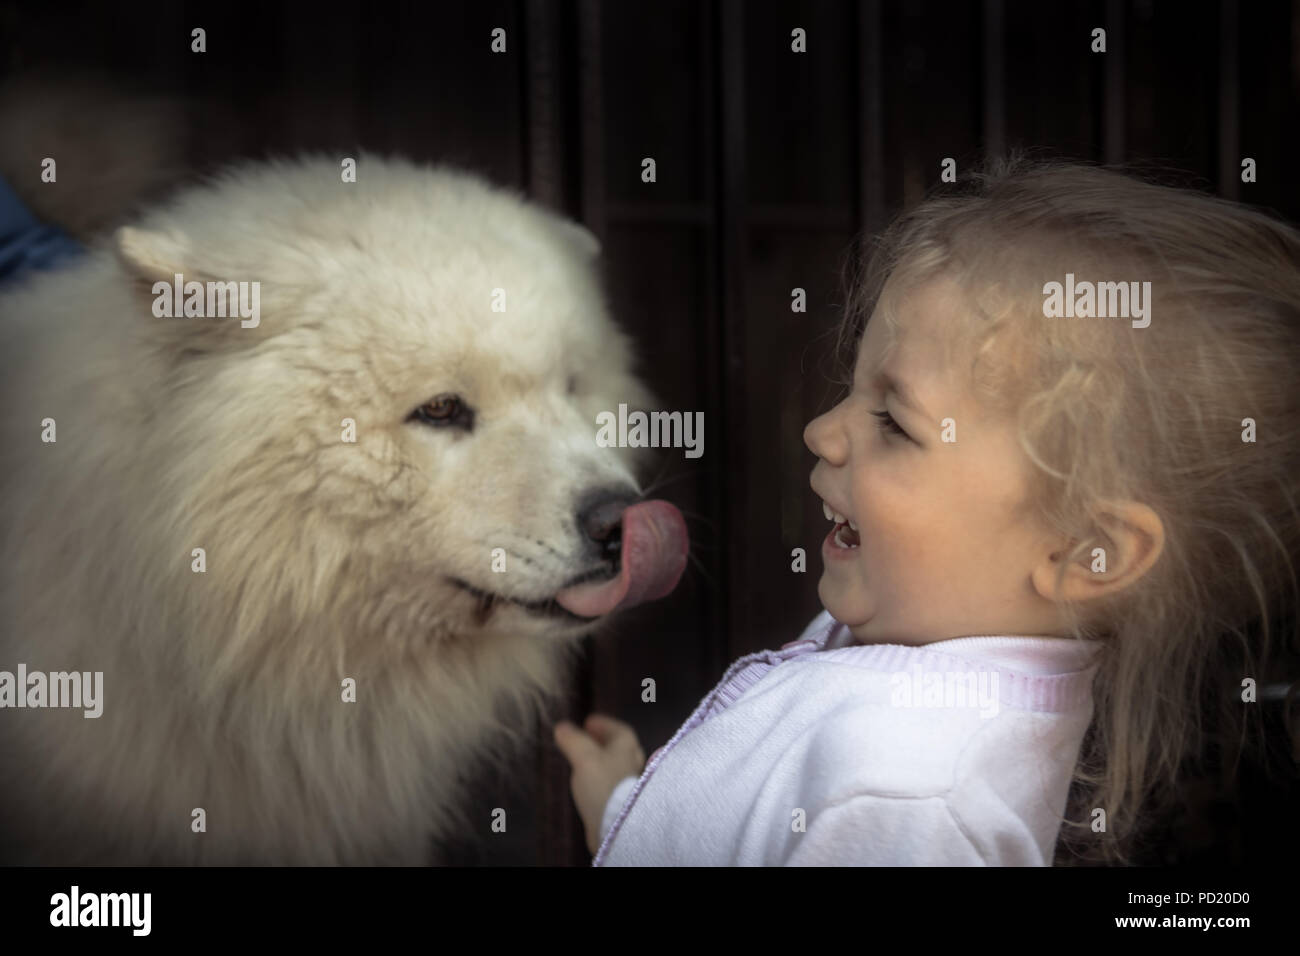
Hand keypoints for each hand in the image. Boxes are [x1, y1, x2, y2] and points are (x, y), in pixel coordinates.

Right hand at [553, 714, 646, 855]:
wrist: (616, 824)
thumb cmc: (602, 783)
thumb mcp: (584, 756)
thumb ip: (573, 740)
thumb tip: (562, 726)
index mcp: (628, 745)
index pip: (617, 728)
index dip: (602, 724)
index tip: (587, 722)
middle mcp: (633, 761)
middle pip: (617, 747)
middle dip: (601, 741)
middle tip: (583, 739)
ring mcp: (629, 782)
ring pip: (614, 765)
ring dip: (599, 760)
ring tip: (581, 759)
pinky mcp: (622, 801)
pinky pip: (610, 782)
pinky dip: (599, 777)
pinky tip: (587, 782)